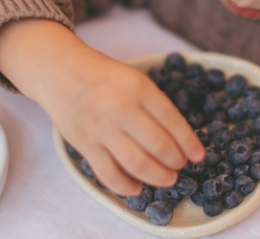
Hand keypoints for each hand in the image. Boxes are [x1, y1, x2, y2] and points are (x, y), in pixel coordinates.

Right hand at [0, 18, 205, 196]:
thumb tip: (179, 139)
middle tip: (181, 166)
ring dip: (158, 177)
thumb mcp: (135, 79)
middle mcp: (121, 108)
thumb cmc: (104, 75)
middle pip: (159, 146)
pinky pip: (108, 174)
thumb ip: (154, 105)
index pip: (173, 121)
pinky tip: (137, 188)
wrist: (60, 71)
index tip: (199, 155)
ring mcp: (101, 128)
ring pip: (137, 164)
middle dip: (176, 161)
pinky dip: (125, 186)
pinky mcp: (84, 144)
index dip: (190, 142)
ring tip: (167, 179)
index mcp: (139, 87)